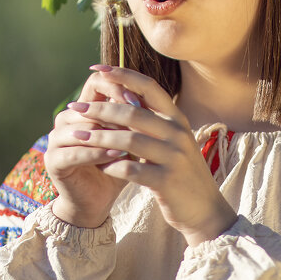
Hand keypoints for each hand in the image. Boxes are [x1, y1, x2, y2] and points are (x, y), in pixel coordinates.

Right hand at [44, 68, 139, 227]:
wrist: (99, 201)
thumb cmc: (118, 166)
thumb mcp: (130, 140)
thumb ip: (134, 118)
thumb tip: (150, 94)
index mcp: (84, 108)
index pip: (96, 82)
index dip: (117, 86)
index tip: (138, 99)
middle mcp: (66, 119)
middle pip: (89, 105)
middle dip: (116, 112)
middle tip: (139, 117)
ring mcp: (56, 139)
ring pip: (82, 128)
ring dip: (108, 133)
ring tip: (131, 139)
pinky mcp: (53, 160)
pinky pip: (75, 152)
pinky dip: (97, 153)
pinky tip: (117, 156)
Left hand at [62, 65, 237, 244]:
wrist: (205, 210)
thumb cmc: (181, 174)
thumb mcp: (172, 142)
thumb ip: (151, 123)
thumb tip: (120, 100)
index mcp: (178, 119)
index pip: (149, 87)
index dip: (122, 75)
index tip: (97, 69)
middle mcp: (178, 133)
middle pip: (133, 112)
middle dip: (100, 108)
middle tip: (75, 108)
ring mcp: (174, 157)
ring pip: (128, 140)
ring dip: (99, 138)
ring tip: (78, 136)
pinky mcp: (167, 181)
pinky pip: (130, 169)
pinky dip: (110, 166)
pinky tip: (97, 167)